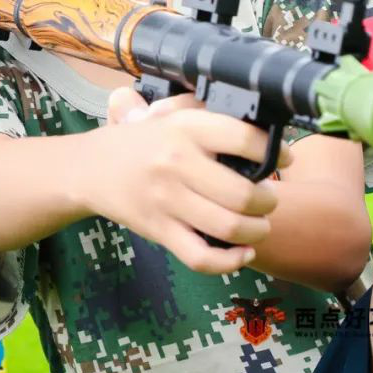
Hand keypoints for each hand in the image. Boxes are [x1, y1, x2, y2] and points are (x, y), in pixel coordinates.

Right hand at [77, 89, 288, 274]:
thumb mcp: (165, 114)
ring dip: (256, 231)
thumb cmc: (136, 141)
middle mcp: (176, 163)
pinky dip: (229, 262)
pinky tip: (242, 253)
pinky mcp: (158, 230)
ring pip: (229, 228)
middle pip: (243, 193)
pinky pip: (201, 256)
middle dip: (269, 201)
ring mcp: (167, 200)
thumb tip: (250, 113)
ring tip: (259, 225)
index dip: (273, 151)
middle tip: (269, 198)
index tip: (285, 158)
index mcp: (183, 130)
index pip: (243, 139)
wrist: (87, 168)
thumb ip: (201, 110)